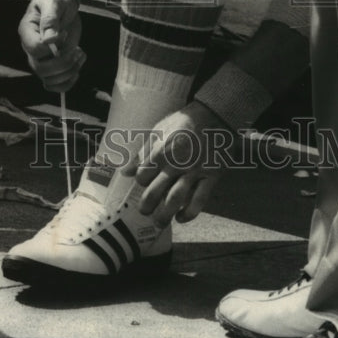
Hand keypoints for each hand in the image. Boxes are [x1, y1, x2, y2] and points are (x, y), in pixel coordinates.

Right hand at [18, 0, 84, 91]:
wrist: (61, 4)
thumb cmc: (56, 0)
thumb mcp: (55, 3)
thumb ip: (51, 19)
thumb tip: (50, 40)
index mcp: (27, 32)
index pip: (35, 49)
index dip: (53, 46)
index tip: (65, 33)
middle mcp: (30, 49)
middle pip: (41, 69)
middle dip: (64, 63)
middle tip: (78, 51)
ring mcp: (41, 59)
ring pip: (49, 80)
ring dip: (69, 72)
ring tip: (81, 55)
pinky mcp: (52, 65)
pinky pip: (54, 85)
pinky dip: (67, 83)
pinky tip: (77, 68)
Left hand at [122, 102, 230, 225]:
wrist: (213, 115)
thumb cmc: (182, 122)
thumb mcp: (158, 131)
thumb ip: (141, 153)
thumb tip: (124, 172)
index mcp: (160, 151)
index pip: (143, 177)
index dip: (142, 182)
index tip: (146, 182)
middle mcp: (175, 163)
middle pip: (155, 192)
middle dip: (147, 206)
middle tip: (145, 211)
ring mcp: (194, 171)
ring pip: (175, 199)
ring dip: (164, 215)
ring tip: (159, 222)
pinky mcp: (211, 176)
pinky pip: (199, 200)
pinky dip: (189, 213)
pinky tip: (181, 217)